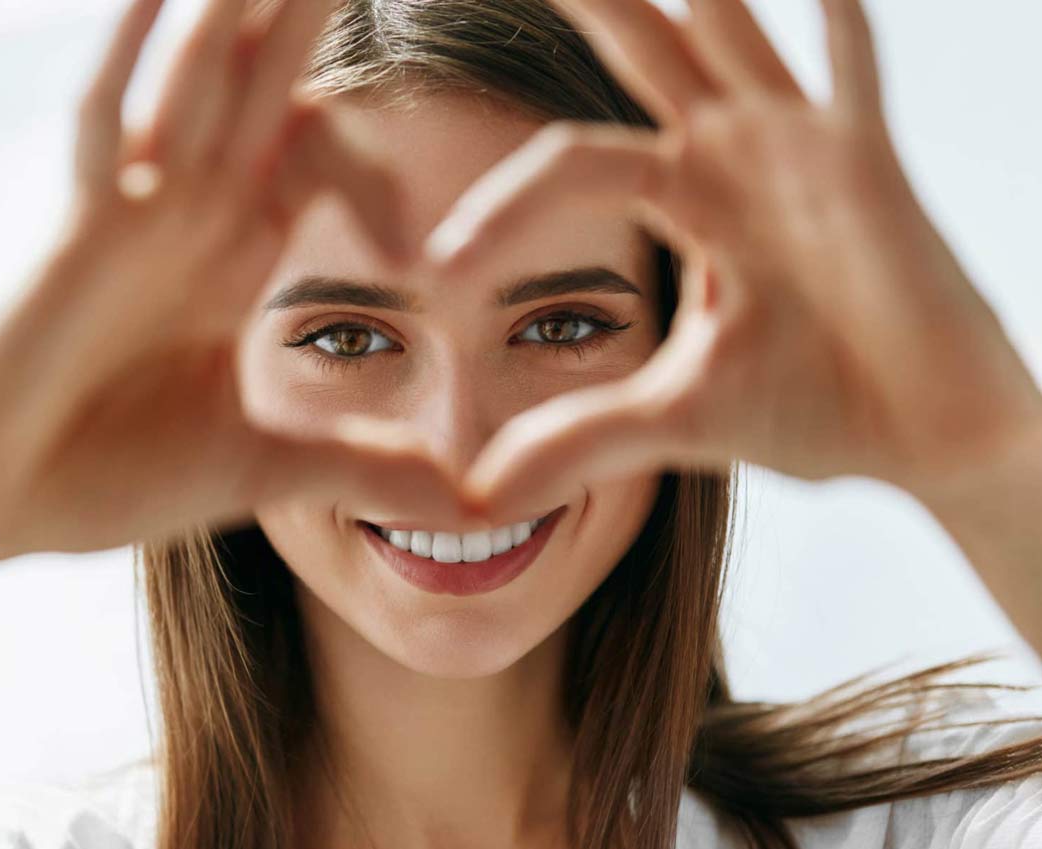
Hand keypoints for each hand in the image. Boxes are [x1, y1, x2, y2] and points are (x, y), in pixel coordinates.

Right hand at [0, 0, 477, 563]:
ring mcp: (133, 213)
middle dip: (308, 16)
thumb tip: (479, 510)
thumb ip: (366, 470)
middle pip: (263, 85)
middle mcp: (189, 214)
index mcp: (233, 255)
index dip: (374, 173)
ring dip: (240, 12)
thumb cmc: (105, 479)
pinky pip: (103, 125)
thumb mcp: (264, 470)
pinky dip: (132, 60)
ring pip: (199, 80)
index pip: (316, 155)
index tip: (416, 257)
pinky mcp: (79, 234)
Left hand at [427, 0, 1041, 521]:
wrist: (925, 439)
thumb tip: (476, 497)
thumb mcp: (672, 420)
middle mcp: (736, 154)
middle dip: (589, 1)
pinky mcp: (871, 172)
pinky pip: (853, 83)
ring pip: (730, 38)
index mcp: (686, 194)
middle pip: (642, 51)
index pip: (568, 163)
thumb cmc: (816, 408)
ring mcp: (804, 150)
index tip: (436, 269)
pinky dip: (842, 33)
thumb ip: (576, 439)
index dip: (500, 208)